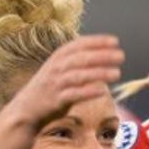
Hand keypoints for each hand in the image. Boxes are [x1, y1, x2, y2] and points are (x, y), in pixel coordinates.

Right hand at [5, 35, 124, 131]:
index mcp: (58, 56)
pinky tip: (103, 91)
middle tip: (121, 56)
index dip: (97, 41)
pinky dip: (88, 91)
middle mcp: (56, 67)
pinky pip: (74, 94)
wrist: (27, 107)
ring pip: (79, 75)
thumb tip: (105, 54)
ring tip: (117, 73)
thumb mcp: (60, 67)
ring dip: (99, 73)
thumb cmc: (50, 86)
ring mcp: (55, 83)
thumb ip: (79, 60)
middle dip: (102, 55)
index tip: (115, 41)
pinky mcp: (56, 100)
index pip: (80, 44)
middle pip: (81, 58)